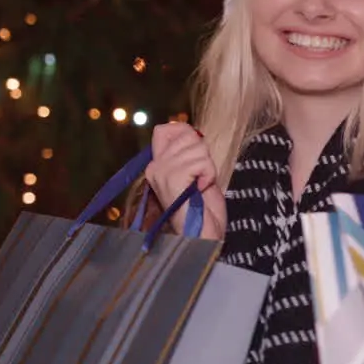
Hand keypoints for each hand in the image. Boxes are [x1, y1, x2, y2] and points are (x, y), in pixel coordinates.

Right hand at [145, 122, 226, 239]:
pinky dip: (209, 174)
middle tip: (200, 178)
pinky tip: (201, 188)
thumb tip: (193, 132)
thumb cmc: (202, 207)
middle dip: (203, 155)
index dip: (185, 134)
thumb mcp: (193, 172)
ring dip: (208, 167)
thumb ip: (188, 152)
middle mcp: (155, 167)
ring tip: (201, 186)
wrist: (202, 234)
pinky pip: (201, 161)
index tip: (195, 155)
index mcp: (156, 165)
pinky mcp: (172, 178)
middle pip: (187, 135)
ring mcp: (162, 172)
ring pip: (198, 148)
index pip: (165, 129)